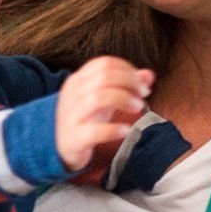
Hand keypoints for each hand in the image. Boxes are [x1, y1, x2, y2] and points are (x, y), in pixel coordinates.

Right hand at [55, 56, 154, 170]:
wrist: (61, 147)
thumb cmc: (86, 119)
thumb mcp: (105, 99)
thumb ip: (126, 85)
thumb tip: (149, 75)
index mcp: (77, 81)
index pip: (103, 64)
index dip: (127, 70)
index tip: (142, 84)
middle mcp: (71, 95)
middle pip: (103, 77)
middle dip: (129, 83)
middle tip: (143, 95)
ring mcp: (70, 116)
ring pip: (98, 98)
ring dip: (123, 100)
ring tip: (138, 108)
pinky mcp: (73, 138)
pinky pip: (94, 131)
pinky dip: (114, 130)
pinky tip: (126, 131)